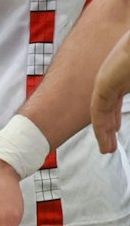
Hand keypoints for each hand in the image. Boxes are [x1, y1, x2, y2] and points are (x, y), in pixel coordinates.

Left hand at [92, 30, 129, 152]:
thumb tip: (129, 98)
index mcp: (125, 76)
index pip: (115, 99)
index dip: (114, 117)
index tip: (116, 130)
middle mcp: (115, 78)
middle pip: (107, 108)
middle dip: (107, 127)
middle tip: (108, 145)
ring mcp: (108, 79)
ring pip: (100, 111)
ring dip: (102, 131)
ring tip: (105, 149)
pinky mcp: (103, 82)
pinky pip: (98, 108)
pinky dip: (100, 125)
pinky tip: (103, 138)